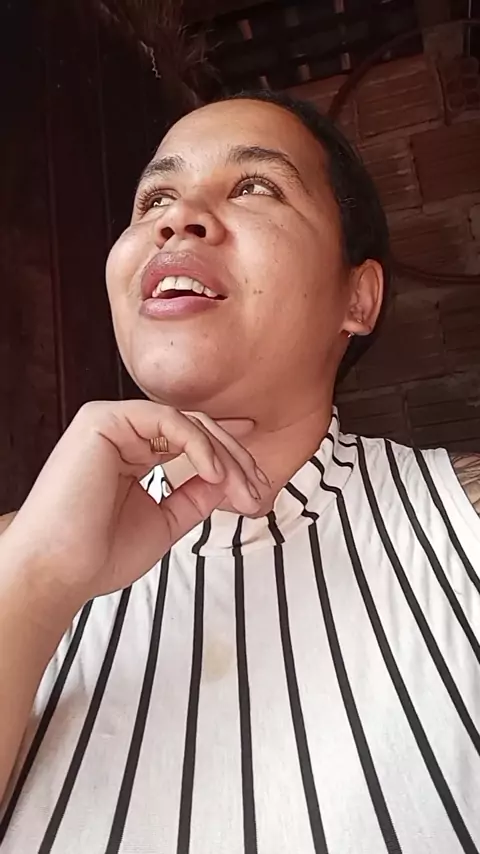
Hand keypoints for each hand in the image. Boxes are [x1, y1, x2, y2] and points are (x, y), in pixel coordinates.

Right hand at [2, 401, 266, 609]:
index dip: (227, 450)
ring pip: (187, 422)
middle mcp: (123, 435)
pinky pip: (167, 421)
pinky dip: (199, 445)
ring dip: (223, 455)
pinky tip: (215, 473)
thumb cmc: (101, 554)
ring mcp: (112, 424)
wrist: (61, 571)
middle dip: (234, 458)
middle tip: (257, 489)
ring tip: (243, 488)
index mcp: (132, 455)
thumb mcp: (166, 521)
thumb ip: (195, 496)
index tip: (258, 470)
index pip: (188, 441)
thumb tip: (230, 480)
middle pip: (194, 430)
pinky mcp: (104, 420)